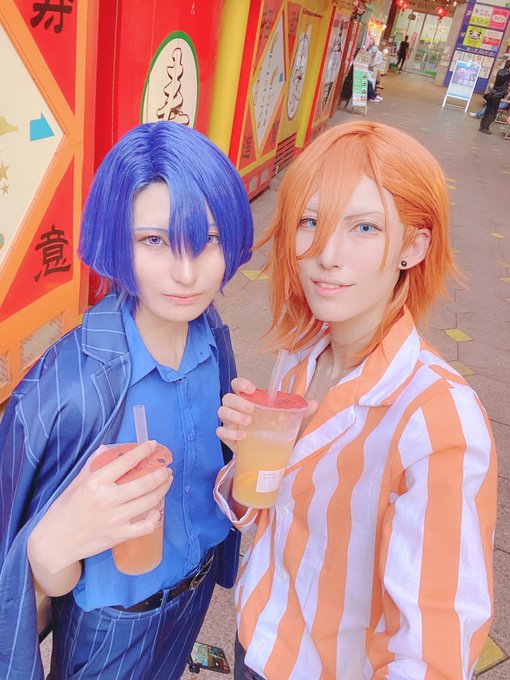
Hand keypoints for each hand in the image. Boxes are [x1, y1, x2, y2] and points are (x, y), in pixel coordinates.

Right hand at [29, 441, 172, 573]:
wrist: (55, 542)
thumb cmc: (64, 510)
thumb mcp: (75, 484)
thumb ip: (92, 465)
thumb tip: (105, 448)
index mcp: (96, 482)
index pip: (126, 461)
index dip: (144, 451)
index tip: (153, 445)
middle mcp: (107, 499)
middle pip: (145, 482)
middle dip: (161, 473)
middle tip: (167, 468)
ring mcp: (115, 519)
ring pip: (150, 501)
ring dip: (163, 489)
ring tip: (167, 482)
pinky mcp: (118, 536)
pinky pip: (146, 525)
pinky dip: (156, 516)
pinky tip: (157, 508)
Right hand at [216, 378, 317, 451]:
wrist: (266, 454)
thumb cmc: (274, 432)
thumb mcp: (288, 421)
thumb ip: (300, 411)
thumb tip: (314, 403)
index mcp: (249, 400)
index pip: (237, 385)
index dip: (241, 383)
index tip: (250, 388)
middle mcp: (236, 409)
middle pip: (227, 398)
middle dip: (237, 402)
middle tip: (252, 409)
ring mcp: (230, 423)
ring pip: (222, 412)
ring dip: (234, 416)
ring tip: (248, 423)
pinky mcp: (228, 438)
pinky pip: (220, 432)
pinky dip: (229, 433)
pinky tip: (242, 437)